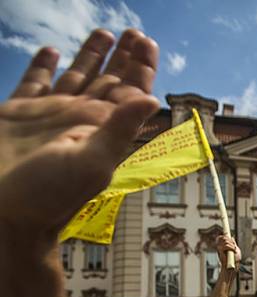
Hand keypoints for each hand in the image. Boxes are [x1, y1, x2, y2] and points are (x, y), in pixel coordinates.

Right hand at [0, 29, 158, 235]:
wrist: (3, 213)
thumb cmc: (48, 195)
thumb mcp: (92, 163)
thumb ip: (120, 130)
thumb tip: (152, 100)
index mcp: (100, 128)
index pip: (129, 92)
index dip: (140, 68)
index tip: (146, 43)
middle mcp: (79, 118)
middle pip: (109, 80)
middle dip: (124, 58)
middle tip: (136, 34)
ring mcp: (49, 114)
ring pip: (76, 77)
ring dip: (91, 56)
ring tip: (106, 34)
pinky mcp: (17, 113)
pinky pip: (35, 82)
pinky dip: (44, 66)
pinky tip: (52, 52)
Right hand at [215, 234, 240, 270]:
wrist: (232, 267)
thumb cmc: (234, 260)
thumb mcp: (235, 249)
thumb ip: (233, 243)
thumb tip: (231, 237)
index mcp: (223, 246)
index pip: (221, 237)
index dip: (225, 235)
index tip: (228, 235)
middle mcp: (220, 247)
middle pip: (224, 237)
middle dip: (230, 240)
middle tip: (234, 246)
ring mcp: (220, 249)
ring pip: (226, 241)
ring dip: (232, 245)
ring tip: (234, 250)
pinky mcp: (220, 252)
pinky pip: (226, 245)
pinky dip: (231, 247)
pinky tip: (233, 251)